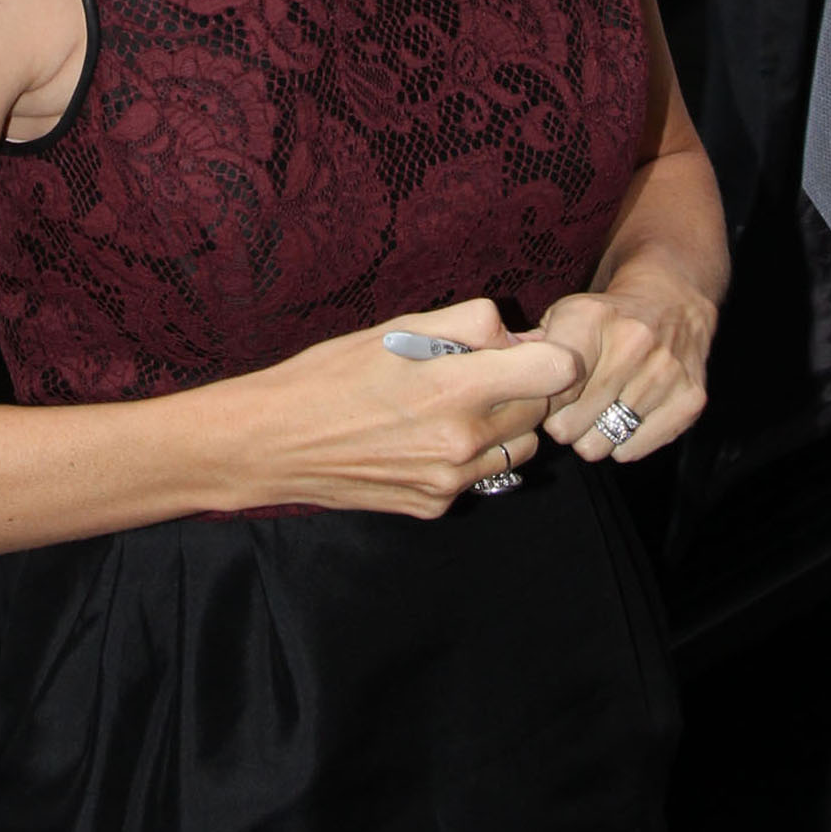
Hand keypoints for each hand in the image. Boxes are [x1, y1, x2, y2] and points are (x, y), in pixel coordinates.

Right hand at [233, 298, 583, 517]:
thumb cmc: (330, 374)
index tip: (529, 349)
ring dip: (505, 425)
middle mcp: (461, 442)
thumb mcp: (397, 327)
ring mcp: (450, 482)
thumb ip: (470, 325)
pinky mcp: (435, 506)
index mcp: (455, 388)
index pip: (557, 371)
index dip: (551, 354)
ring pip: (521, 448)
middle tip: (479, 372)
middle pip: (541, 409)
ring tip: (456, 406)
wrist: (273, 442)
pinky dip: (470, 457)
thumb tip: (520, 336)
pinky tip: (426, 438)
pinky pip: (482, 476)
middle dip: (524, 386)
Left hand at [538, 279, 713, 463]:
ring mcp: (665, 374)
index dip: (539, 403)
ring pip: (600, 445)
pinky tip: (628, 412)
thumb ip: (524, 348)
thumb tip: (492, 374)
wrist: (673, 299)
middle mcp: (632, 344)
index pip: (546, 393)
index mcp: (591, 319)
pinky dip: (625, 441)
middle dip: (564, 423)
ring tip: (600, 409)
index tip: (546, 397)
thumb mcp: (563, 316)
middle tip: (573, 407)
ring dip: (594, 434)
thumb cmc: (605, 317)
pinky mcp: (690, 400)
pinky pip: (633, 452)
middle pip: (568, 428)